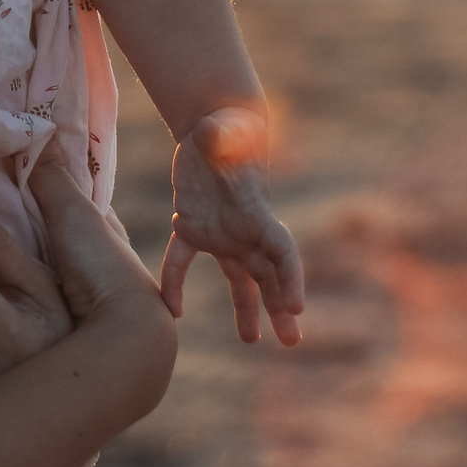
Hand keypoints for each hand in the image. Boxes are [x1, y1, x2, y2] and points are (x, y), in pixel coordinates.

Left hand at [160, 106, 306, 345]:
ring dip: (246, 309)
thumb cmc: (226, 126)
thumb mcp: (225, 128)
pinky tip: (171, 309)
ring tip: (253, 340)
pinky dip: (174, 282)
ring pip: (238, 278)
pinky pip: (182, 260)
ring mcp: (222, 232)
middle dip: (280, 307)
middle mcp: (245, 229)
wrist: (213, 126)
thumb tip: (210, 132)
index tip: (295, 305)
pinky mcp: (193, 226)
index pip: (282, 250)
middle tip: (292, 340)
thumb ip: (220, 137)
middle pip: (268, 275)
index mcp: (256, 211)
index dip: (291, 277)